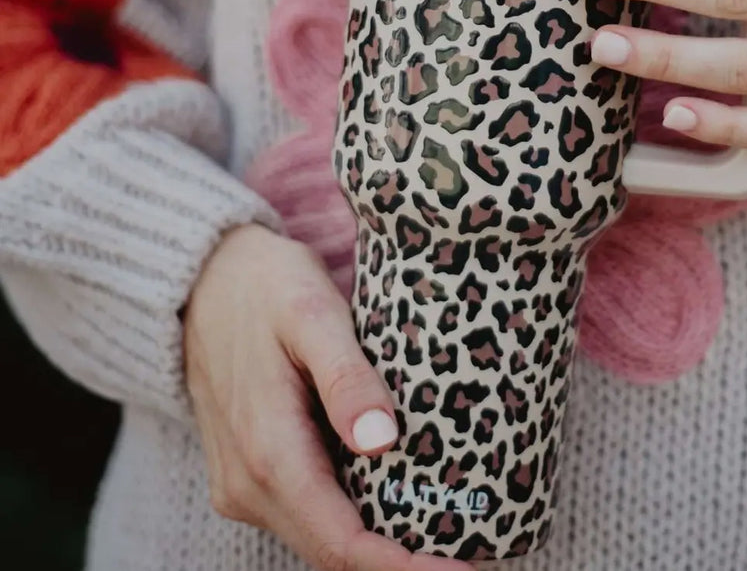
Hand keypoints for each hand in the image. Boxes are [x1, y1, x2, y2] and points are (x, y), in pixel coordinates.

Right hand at [183, 223, 469, 570]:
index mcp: (268, 450)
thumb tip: (383, 441)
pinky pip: (306, 514)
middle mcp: (247, 483)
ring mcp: (242, 482)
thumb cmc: (263, 287)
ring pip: (318, 537)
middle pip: (332, 551)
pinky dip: (351, 520)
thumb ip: (346, 376)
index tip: (462, 570)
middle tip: (469, 552)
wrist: (201, 282)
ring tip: (445, 531)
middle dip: (398, 562)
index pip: (341, 541)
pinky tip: (397, 501)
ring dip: (377, 546)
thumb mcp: (311, 313)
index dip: (402, 566)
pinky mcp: (248, 472)